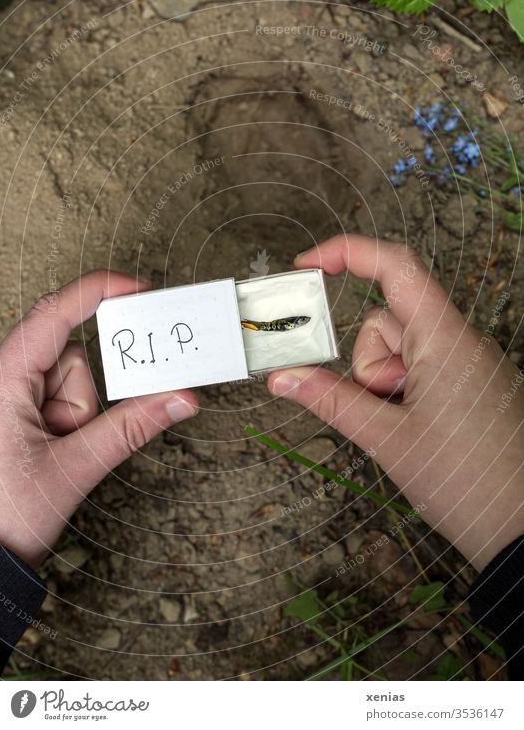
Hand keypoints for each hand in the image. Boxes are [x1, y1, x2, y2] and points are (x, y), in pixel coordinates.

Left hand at [0, 271, 198, 568]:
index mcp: (3, 380)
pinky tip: (56, 448)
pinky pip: (64, 398)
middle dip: (84, 397)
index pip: (53, 315)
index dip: (97, 292)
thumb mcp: (75, 469)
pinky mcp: (20, 410)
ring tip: (55, 452)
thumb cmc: (3, 516)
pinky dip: (73, 419)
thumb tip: (179, 399)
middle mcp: (4, 378)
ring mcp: (12, 395)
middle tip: (74, 431)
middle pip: (71, 356)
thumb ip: (131, 429)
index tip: (137, 287)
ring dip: (76, 415)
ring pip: (71, 381)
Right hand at [268, 235, 523, 570]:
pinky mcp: (466, 387)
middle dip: (367, 361)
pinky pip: (418, 371)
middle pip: (386, 321)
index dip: (348, 253)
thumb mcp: (387, 440)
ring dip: (383, 382)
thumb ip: (331, 401)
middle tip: (381, 404)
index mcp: (444, 340)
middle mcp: (458, 343)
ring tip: (402, 425)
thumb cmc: (469, 485)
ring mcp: (465, 365)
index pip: (395, 267)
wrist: (522, 530)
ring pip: (398, 351)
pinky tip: (412, 428)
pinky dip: (399, 392)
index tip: (308, 264)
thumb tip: (283, 378)